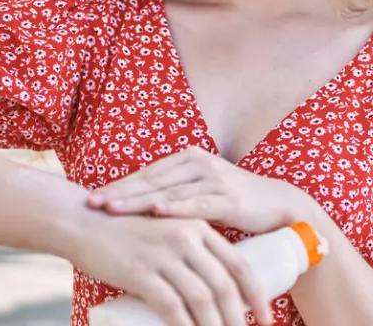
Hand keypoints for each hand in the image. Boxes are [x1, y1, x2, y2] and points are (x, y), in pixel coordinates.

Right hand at [64, 210, 274, 325]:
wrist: (82, 221)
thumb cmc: (125, 232)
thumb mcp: (166, 233)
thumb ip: (188, 253)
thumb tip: (209, 291)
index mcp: (198, 228)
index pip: (239, 264)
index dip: (256, 294)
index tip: (267, 316)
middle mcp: (186, 238)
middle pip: (225, 286)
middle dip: (240, 317)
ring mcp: (164, 255)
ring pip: (202, 299)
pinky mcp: (141, 272)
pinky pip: (172, 307)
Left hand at [87, 146, 316, 234]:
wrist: (281, 206)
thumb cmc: (236, 202)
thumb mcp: (202, 192)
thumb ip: (176, 193)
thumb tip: (140, 207)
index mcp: (189, 159)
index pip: (147, 174)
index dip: (119, 185)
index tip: (91, 197)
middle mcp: (199, 164)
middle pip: (152, 181)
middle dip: (120, 193)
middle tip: (92, 203)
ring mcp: (215, 179)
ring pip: (169, 192)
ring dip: (138, 202)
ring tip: (112, 209)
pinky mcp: (229, 199)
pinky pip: (198, 204)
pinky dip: (175, 208)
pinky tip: (156, 212)